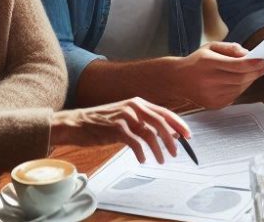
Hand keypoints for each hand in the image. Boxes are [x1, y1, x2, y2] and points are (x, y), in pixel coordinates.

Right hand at [50, 97, 189, 163]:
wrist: (76, 123)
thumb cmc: (102, 122)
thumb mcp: (126, 117)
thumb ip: (144, 122)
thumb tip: (166, 133)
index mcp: (138, 103)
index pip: (165, 112)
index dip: (178, 124)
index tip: (187, 135)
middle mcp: (134, 107)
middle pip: (160, 122)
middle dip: (172, 138)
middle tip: (176, 152)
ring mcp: (125, 117)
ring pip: (150, 133)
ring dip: (158, 149)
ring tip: (161, 160)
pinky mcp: (115, 128)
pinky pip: (134, 142)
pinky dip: (141, 152)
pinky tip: (143, 159)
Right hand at [172, 42, 263, 108]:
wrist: (177, 79)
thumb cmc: (197, 61)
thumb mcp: (211, 47)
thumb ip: (230, 48)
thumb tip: (248, 54)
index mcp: (208, 63)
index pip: (236, 66)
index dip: (253, 64)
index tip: (263, 60)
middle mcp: (209, 80)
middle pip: (241, 79)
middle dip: (255, 72)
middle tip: (262, 66)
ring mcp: (211, 95)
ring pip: (240, 88)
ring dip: (249, 80)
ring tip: (249, 72)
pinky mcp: (213, 104)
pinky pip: (234, 96)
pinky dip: (240, 88)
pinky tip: (238, 81)